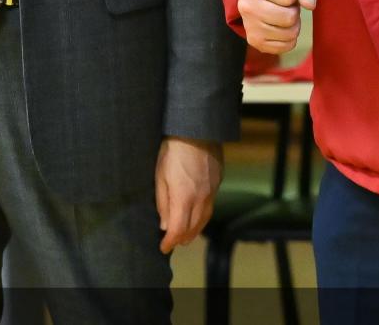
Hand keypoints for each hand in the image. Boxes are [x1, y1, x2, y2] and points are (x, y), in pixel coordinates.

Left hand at [155, 137, 222, 253]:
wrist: (197, 131)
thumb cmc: (173, 151)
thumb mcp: (160, 177)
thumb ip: (163, 203)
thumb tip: (165, 225)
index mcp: (184, 198)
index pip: (178, 230)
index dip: (170, 242)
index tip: (164, 247)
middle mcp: (201, 198)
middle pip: (194, 228)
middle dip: (182, 238)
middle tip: (173, 243)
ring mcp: (212, 190)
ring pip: (205, 218)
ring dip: (195, 230)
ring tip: (187, 235)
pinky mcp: (218, 182)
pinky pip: (211, 205)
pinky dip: (203, 216)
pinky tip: (197, 215)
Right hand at [238, 0, 317, 53]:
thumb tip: (309, 5)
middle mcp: (246, 5)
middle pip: (289, 17)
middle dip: (295, 9)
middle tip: (286, 2)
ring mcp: (248, 25)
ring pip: (289, 33)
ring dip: (294, 23)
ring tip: (283, 11)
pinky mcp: (254, 41)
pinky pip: (285, 46)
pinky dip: (290, 37)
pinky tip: (281, 24)